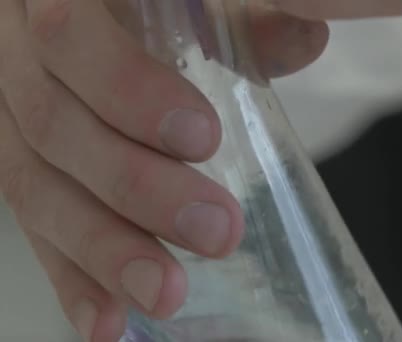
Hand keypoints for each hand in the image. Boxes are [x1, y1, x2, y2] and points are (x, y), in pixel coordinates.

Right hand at [0, 0, 326, 339]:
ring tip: (167, 293)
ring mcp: (5, 117)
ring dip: (103, 250)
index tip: (202, 138)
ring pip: (34, 188)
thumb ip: (241, 20)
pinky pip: (31, 226)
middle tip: (215, 230)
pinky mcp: (16, 167)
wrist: (86, 16)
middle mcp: (15, 55)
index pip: (68, 35)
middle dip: (137, 188)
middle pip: (52, 126)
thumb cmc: (138, 9)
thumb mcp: (186, 2)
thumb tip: (308, 36)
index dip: (127, 91)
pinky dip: (70, 277)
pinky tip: (108, 318)